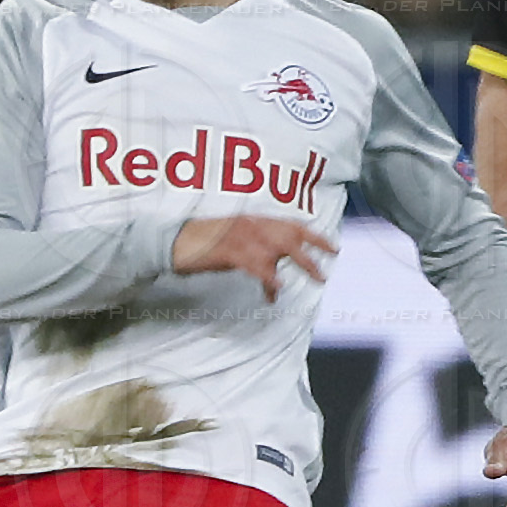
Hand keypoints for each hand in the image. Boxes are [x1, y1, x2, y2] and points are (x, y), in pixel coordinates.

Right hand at [172, 215, 336, 300]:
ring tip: (318, 277)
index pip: (291, 224)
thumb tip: (276, 284)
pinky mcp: (227, 251)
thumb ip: (258, 260)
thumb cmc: (203, 245)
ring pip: (279, 248)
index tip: (333, 247)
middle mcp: (251, 225)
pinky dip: (268, 274)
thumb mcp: (235, 248)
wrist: (173, 241)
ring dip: (302, 262)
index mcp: (254, 221)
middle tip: (331, 263)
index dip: (315, 235)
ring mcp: (240, 237)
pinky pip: (254, 263)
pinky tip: (278, 285)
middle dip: (315, 249)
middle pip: (290, 235)